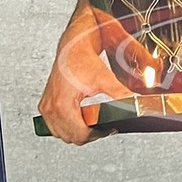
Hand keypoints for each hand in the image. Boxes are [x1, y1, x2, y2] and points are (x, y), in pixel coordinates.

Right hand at [36, 9, 156, 144]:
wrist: (72, 44)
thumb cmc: (82, 57)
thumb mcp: (104, 77)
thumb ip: (120, 94)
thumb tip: (135, 103)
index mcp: (63, 104)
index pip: (80, 135)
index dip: (97, 134)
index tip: (108, 127)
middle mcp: (51, 108)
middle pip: (71, 137)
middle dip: (89, 134)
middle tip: (103, 125)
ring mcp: (46, 107)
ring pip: (62, 134)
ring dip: (77, 131)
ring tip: (92, 121)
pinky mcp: (46, 104)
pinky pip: (55, 125)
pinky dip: (68, 125)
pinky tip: (80, 117)